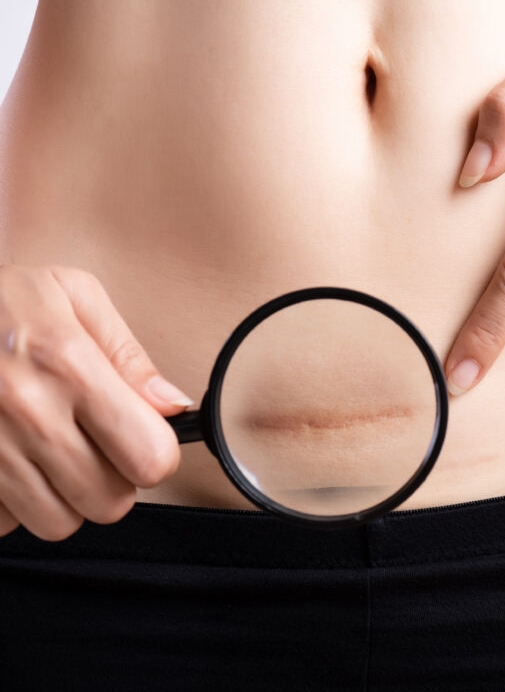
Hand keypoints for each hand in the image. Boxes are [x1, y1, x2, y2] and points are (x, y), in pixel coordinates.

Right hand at [0, 266, 189, 539]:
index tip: (144, 439)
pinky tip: (9, 461)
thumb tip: (172, 406)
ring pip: (58, 523)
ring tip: (50, 453)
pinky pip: (4, 524)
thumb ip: (129, 355)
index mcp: (69, 364)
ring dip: (64, 497)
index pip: (149, 458)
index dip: (156, 454)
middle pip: (109, 502)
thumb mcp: (72, 295)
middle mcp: (27, 413)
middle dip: (112, 480)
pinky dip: (12, 505)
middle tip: (96, 447)